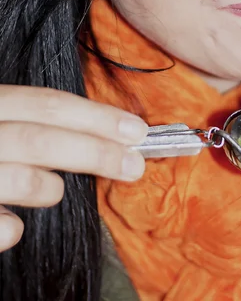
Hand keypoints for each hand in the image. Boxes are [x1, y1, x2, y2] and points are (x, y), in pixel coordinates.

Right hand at [0, 85, 146, 252]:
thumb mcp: (3, 117)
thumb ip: (33, 122)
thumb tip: (97, 134)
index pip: (47, 103)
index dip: (96, 116)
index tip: (136, 131)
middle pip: (39, 138)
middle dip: (94, 152)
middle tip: (133, 166)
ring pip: (15, 175)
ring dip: (46, 186)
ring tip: (54, 189)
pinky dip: (6, 228)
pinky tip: (13, 228)